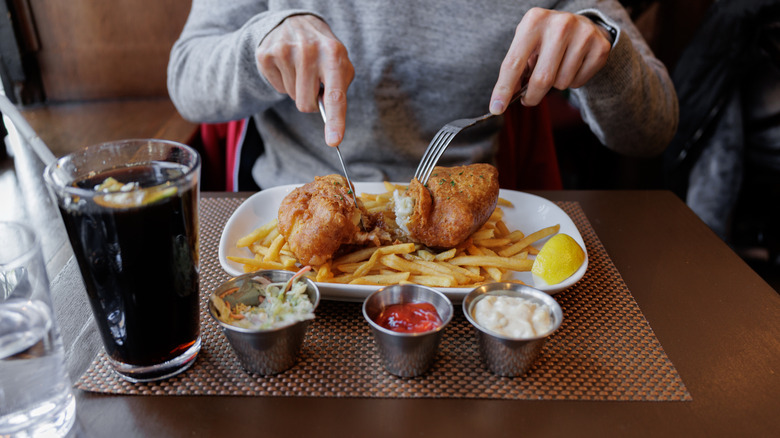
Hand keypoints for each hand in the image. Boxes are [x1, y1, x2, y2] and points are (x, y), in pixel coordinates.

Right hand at [256, 14, 354, 145]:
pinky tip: (287, 65)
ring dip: (296, 89)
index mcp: (334, 54)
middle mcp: (309, 50)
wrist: (296, 23)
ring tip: (300, 68)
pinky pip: (277, 88)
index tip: (334, 141)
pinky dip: (283, 82)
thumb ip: (338, 91)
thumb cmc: (324, 53)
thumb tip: (330, 119)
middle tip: (312, 81)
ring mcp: (284, 51)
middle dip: (310, 100)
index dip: (335, 120)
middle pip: (306, 104)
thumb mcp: (340, 64)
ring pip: (292, 97)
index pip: (335, 95)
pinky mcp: (266, 55)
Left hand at [489, 8, 612, 112]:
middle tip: (529, 99)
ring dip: (555, 85)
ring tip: (557, 68)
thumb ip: (515, 68)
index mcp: (534, 20)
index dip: (504, 89)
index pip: (514, 62)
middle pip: (542, 79)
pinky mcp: (600, 47)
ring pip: (561, 83)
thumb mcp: (526, 43)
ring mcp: (583, 34)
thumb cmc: (546, 39)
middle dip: (532, 96)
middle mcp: (560, 24)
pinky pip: (578, 83)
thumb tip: (502, 100)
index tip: (496, 108)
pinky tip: (572, 65)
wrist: (582, 25)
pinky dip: (572, 82)